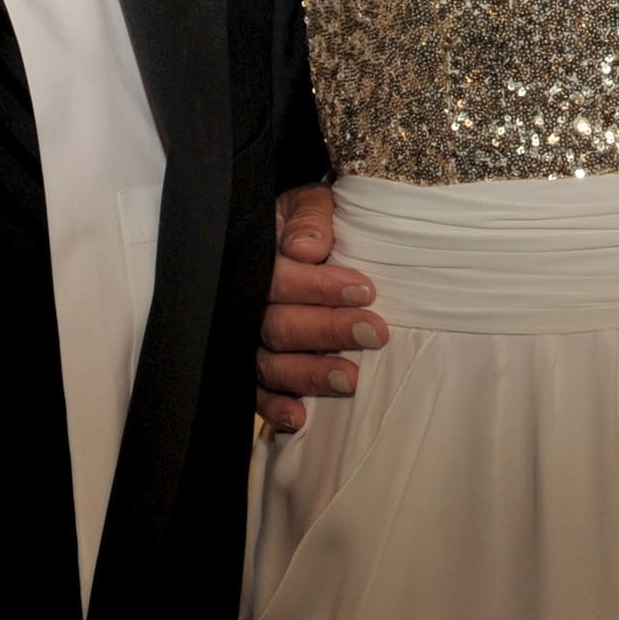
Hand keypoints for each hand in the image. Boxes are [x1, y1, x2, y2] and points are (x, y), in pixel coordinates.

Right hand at [257, 182, 382, 429]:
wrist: (289, 232)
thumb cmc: (306, 219)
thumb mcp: (311, 201)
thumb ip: (310, 218)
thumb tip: (306, 249)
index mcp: (255, 259)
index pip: (278, 279)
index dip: (320, 288)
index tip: (365, 291)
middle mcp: (243, 303)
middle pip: (277, 326)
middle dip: (327, 331)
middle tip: (374, 333)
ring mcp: (246, 340)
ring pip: (269, 365)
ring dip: (309, 375)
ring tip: (352, 379)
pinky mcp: (253, 369)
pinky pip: (255, 394)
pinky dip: (274, 409)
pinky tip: (300, 418)